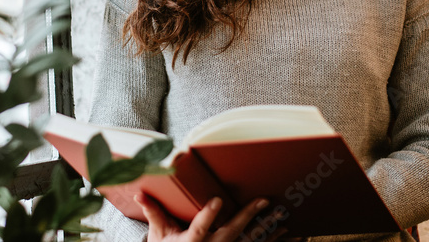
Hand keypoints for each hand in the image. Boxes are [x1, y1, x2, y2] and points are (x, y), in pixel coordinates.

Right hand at [136, 193, 288, 241]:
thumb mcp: (158, 234)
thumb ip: (153, 212)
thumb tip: (139, 193)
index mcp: (192, 241)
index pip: (200, 227)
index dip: (209, 215)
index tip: (218, 200)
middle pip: (232, 232)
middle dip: (248, 216)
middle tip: (263, 201)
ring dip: (267, 230)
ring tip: (282, 216)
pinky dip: (272, 241)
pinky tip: (289, 234)